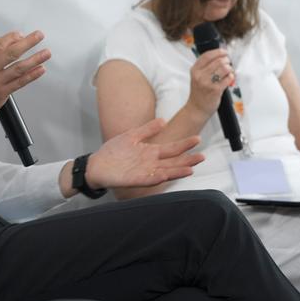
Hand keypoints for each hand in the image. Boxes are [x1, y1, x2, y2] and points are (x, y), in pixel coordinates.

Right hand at [0, 30, 49, 151]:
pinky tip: (40, 69)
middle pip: (13, 52)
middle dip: (29, 42)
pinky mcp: (2, 94)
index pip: (0, 43)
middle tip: (39, 36)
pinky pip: (20, 83)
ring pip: (20, 67)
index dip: (13, 37)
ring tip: (46, 53)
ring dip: (36, 59)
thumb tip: (4, 46)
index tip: (21, 35)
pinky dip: (32, 75)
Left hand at [85, 118, 204, 189]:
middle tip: (202, 157)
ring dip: (177, 171)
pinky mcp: (134, 179)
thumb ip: (147, 129)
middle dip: (187, 160)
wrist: (97, 164)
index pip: (172, 149)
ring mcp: (144, 172)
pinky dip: (157, 177)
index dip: (184, 145)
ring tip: (191, 169)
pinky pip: (148, 179)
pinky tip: (165, 174)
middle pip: (173, 162)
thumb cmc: (114, 152)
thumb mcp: (131, 136)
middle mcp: (151, 163)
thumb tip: (163, 120)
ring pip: (165, 172)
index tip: (198, 139)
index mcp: (151, 152)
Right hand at [187, 49, 232, 116]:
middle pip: (218, 61)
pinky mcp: (216, 90)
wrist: (196, 109)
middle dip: (226, 60)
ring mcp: (208, 83)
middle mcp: (200, 75)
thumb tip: (220, 57)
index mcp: (195, 70)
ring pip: (224, 68)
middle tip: (228, 63)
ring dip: (230, 69)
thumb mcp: (196, 77)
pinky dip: (231, 77)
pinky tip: (229, 79)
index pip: (207, 55)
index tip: (224, 52)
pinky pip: (228, 79)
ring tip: (229, 71)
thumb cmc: (198, 93)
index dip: (218, 52)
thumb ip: (205, 67)